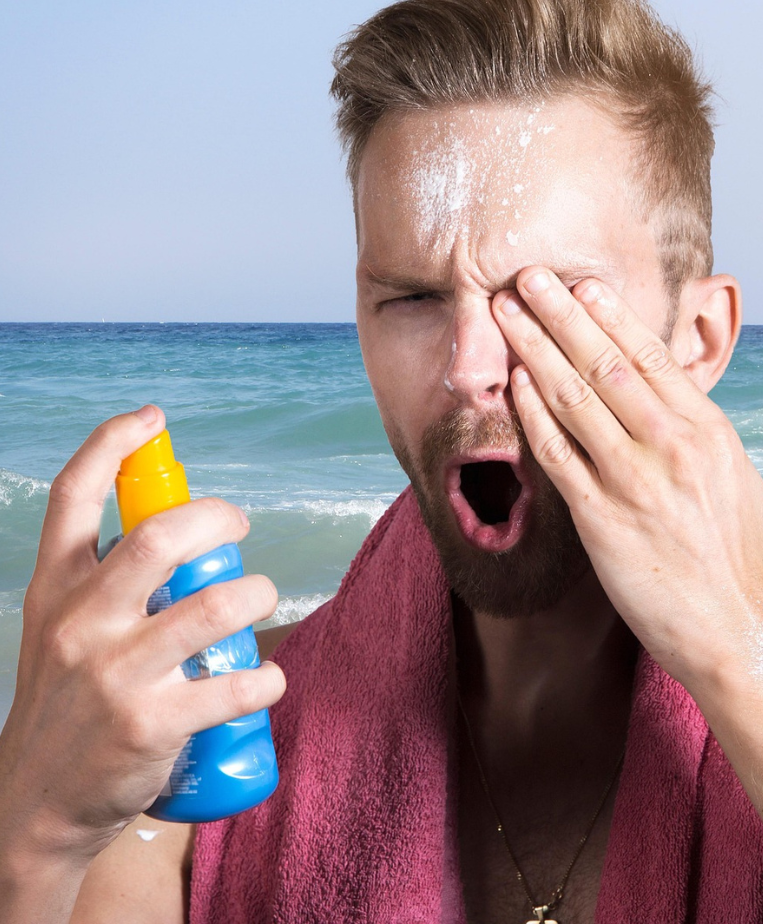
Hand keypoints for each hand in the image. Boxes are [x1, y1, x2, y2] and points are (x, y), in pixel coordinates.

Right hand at [0, 407, 284, 868]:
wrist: (35, 804)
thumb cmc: (67, 700)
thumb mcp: (60, 627)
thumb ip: (104, 580)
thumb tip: (181, 532)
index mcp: (54, 589)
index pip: (73, 497)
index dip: (112, 444)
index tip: (152, 418)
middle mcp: (79, 621)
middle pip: (160, 536)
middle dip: (219, 518)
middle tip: (237, 529)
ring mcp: (114, 673)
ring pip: (215, 605)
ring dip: (258, 595)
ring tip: (261, 601)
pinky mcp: (151, 723)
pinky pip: (235, 684)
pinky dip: (267, 678)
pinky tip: (265, 680)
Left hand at [493, 269, 762, 683]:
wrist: (736, 643)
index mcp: (712, 435)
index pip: (653, 357)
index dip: (613, 315)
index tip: (583, 284)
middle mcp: (668, 447)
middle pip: (604, 363)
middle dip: (561, 314)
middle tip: (529, 273)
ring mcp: (630, 482)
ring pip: (572, 399)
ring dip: (535, 349)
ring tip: (506, 310)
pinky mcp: (598, 520)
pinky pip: (555, 454)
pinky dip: (530, 414)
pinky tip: (512, 381)